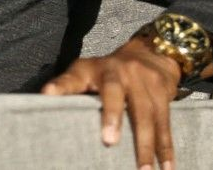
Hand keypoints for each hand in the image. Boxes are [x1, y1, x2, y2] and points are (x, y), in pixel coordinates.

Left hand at [41, 35, 181, 169]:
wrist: (151, 53)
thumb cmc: (108, 71)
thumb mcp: (85, 72)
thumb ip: (68, 86)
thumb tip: (45, 98)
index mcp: (92, 69)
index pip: (73, 78)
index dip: (61, 85)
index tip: (48, 95)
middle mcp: (118, 71)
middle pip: (115, 93)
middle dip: (113, 117)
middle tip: (109, 142)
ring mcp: (143, 80)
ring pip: (145, 114)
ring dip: (146, 145)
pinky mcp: (163, 91)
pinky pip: (165, 123)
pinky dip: (166, 147)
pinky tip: (168, 167)